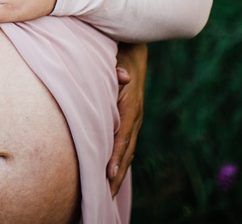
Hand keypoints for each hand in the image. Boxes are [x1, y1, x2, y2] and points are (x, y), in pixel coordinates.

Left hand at [108, 42, 146, 195]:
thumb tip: (123, 76)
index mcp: (132, 104)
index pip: (123, 134)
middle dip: (117, 173)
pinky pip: (126, 144)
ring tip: (108, 192)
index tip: (108, 173)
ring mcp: (134, 118)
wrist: (134, 47)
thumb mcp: (120, 58)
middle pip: (127, 149)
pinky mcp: (131, 119)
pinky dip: (120, 160)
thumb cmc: (121, 54)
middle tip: (105, 195)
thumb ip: (119, 69)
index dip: (116, 154)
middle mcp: (135, 115)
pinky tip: (113, 173)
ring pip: (128, 150)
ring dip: (119, 171)